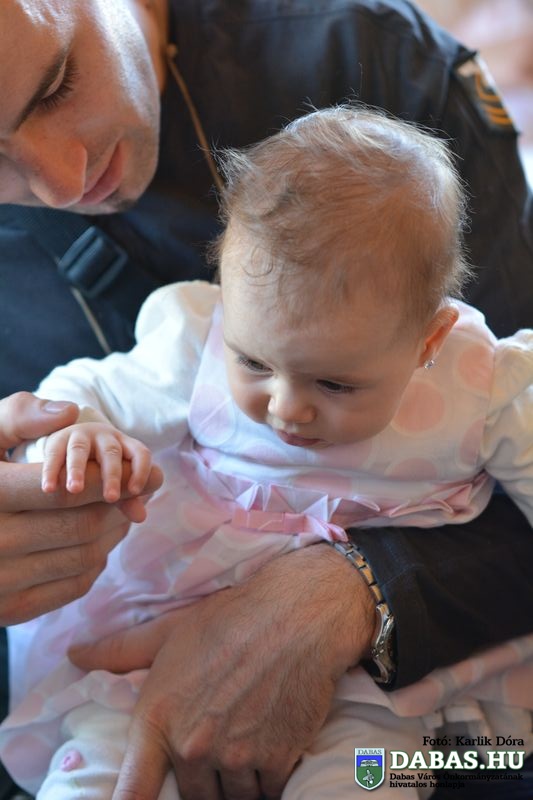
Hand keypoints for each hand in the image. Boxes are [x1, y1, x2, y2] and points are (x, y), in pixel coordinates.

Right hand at [0, 392, 162, 623]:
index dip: (109, 480)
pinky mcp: (11, 610)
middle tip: (136, 492)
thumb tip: (67, 411)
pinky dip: (96, 561)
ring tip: (119, 511)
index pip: (68, 491)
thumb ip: (18, 418)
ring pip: (86, 556)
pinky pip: (74, 585)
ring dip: (114, 532)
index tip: (140, 472)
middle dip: (118, 506)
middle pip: (84, 525)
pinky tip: (96, 539)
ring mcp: (2, 582)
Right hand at [42, 421, 152, 502]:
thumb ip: (128, 499)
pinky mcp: (58, 440)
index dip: (140, 470)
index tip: (135, 491)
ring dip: (78, 470)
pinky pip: (54, 454)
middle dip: (112, 475)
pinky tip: (49, 489)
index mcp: (126, 446)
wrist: (72, 444)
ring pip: (80, 450)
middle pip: (111, 452)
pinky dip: (51, 471)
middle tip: (111, 498)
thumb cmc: (102, 468)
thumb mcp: (117, 481)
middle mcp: (105, 438)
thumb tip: (141, 518)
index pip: (140, 453)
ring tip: (75, 490)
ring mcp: (81, 436)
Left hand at [71, 543, 374, 799]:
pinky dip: (268, 777)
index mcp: (160, 718)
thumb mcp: (169, 631)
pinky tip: (271, 745)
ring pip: (233, 796)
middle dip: (203, 777)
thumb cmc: (230, 618)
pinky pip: (268, 791)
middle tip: (217, 743)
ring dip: (237, 781)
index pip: (132, 791)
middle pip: (194, 795)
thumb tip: (74, 655)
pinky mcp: (277, 760)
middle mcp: (194, 746)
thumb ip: (120, 651)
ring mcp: (237, 758)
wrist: (297, 614)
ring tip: (246, 741)